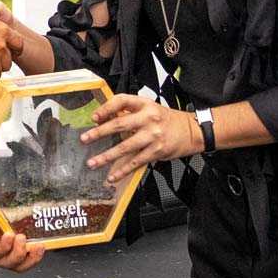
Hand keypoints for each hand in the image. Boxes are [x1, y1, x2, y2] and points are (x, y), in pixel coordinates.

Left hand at [0, 202, 42, 272]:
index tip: (46, 244)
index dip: (36, 256)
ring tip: (21, 239)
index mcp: (6, 246)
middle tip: (38, 246)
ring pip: (7, 263)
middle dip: (31, 258)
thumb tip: (26, 193)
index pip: (24, 258)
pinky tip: (8, 236)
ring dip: (18, 253)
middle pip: (19, 266)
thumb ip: (10, 207)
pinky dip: (2, 247)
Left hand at [81, 94, 196, 184]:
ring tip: (92, 162)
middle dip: (99, 133)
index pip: (121, 101)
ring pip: (125, 147)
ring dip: (106, 156)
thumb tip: (105, 119)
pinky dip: (122, 170)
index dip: (106, 108)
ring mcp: (152, 136)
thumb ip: (131, 112)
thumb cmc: (167, 120)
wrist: (192, 131)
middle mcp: (148, 118)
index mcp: (145, 104)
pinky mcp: (156, 151)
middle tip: (85, 139)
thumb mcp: (150, 109)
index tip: (94, 117)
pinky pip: (135, 162)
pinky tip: (112, 176)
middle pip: (119, 124)